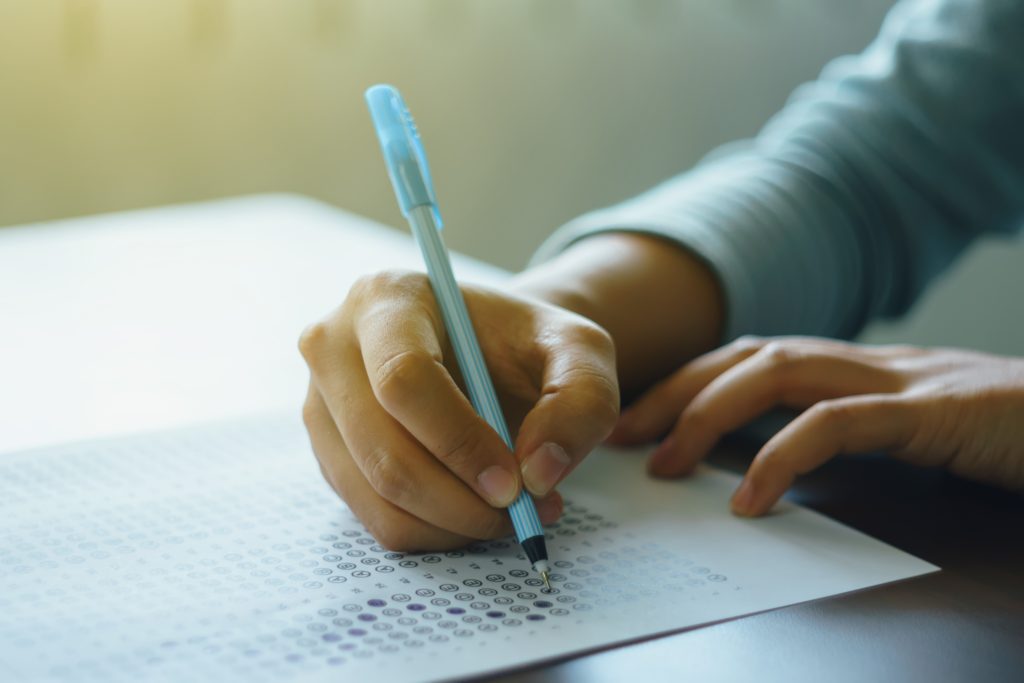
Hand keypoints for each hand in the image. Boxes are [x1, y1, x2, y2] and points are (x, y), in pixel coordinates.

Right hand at [299, 270, 618, 550]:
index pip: (403, 379)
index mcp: (387, 299)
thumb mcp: (578, 350)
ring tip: (515, 510)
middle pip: (382, 450)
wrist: (490, 356)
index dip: (458, 442)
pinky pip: (376, 519)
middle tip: (525, 510)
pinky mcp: (330, 454)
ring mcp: (321, 406)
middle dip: (461, 500)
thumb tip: (540, 472)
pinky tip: (478, 511)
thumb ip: (581, 399)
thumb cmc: (526, 345)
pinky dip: (437, 533)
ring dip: (454, 524)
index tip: (515, 483)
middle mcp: (334, 348)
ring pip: (377, 496)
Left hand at [608, 336, 1023, 514]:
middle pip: (745, 355)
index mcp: (851, 366)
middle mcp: (862, 361)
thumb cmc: (992, 431)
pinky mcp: (929, 409)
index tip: (634, 422)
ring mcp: (895, 377)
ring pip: (777, 372)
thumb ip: (840, 430)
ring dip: (709, 415)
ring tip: (667, 466)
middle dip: (674, 393)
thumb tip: (765, 464)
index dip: (685, 382)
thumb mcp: (901, 428)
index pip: (748, 358)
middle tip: (622, 438)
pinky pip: (838, 423)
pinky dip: (783, 456)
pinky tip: (751, 497)